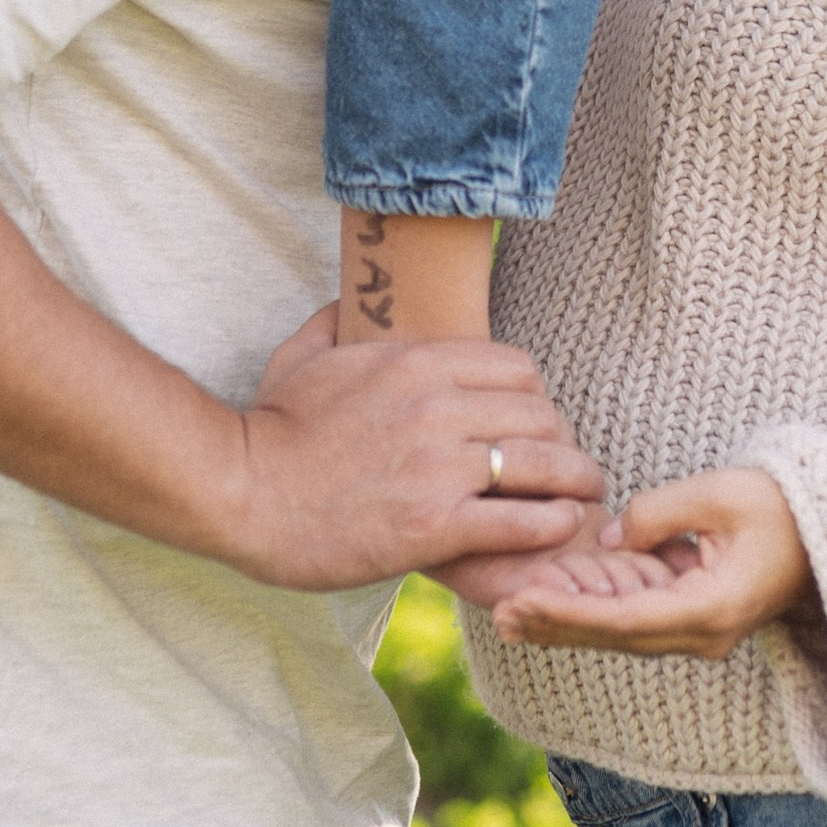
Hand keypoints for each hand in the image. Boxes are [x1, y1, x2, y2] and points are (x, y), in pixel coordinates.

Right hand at [224, 309, 605, 592]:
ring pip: (542, 464)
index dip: (536, 396)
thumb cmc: (271, 428)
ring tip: (585, 496)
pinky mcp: (433, 525)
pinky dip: (547, 526)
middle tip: (569, 464)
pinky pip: (518, 521)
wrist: (240, 493)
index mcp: (417, 361)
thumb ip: (337, 320)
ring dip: (574, 481)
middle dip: (562, 439)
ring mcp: (439, 466)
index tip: (537, 422)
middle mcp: (438, 406)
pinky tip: (556, 529)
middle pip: (539, 413)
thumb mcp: (303, 355)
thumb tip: (349, 297)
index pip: (517, 367)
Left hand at [487, 467, 812, 660]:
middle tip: (500, 613)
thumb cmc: (788, 507)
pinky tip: (559, 604)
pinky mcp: (698, 615)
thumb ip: (659, 511)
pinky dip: (596, 613)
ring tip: (513, 613)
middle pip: (614, 635)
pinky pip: (638, 620)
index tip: (521, 601)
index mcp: (708, 609)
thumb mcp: (722, 494)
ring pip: (621, 633)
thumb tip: (610, 533)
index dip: (567, 612)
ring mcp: (701, 630)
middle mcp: (701, 633)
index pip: (621, 618)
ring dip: (569, 623)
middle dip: (555, 624)